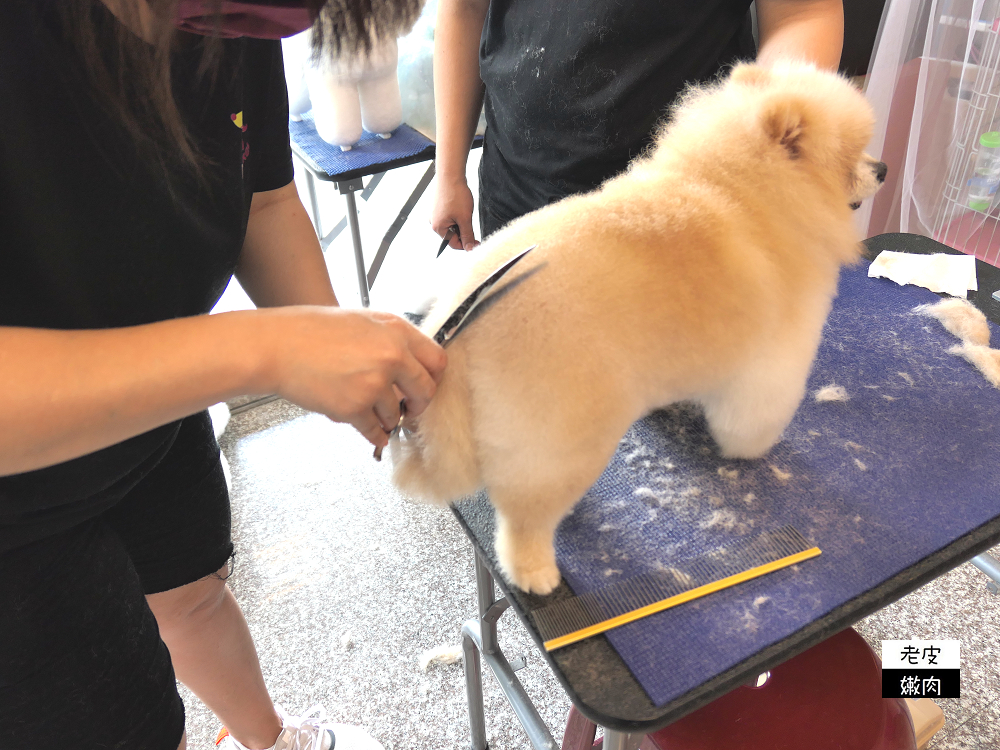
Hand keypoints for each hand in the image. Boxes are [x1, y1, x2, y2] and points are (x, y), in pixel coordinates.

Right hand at [259, 307, 446, 449]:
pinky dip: (374, 435)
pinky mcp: (355, 407)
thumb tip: (412, 364)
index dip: (434, 378)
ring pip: (397, 415)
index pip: (437, 361)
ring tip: (371, 411)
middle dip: (417, 405)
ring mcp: (374, 383)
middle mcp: (392, 356)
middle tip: (410, 410)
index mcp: (396, 330)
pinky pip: (375, 431)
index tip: (427, 387)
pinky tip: (371, 432)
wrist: (277, 346)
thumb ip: (391, 340)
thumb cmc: (311, 331)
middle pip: (425, 392)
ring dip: (387, 419)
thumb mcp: (362, 320)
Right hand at [431, 176, 478, 250]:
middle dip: (464, 231)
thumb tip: (469, 249)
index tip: (477, 242)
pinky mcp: (438, 208)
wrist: (450, 174)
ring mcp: (435, 214)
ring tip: (465, 211)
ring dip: (461, 222)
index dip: (467, 244)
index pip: (453, 244)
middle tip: (470, 220)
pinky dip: (457, 215)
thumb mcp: (465, 218)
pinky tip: (460, 206)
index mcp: (438, 228)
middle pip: (452, 235)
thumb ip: (467, 235)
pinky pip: (449, 217)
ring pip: (452, 225)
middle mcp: (434, 222)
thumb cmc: (456, 195)